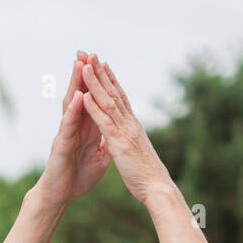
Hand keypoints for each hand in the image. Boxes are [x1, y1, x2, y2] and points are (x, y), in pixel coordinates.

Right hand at [33, 51, 112, 209]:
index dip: (97, 83)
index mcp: (87, 129)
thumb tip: (117, 134)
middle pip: (80, 95)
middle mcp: (75, 126)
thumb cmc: (78, 177)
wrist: (62, 196)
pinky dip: (73, 111)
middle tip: (87, 53)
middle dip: (84, 74)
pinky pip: (68, 125)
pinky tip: (78, 98)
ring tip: (80, 64)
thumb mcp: (100, 158)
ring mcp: (67, 133)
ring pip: (71, 104)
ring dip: (75, 84)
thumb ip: (107, 143)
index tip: (103, 64)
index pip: (93, 100)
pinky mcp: (61, 144)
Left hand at [81, 60, 171, 203]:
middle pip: (115, 93)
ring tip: (85, 66)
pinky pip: (105, 123)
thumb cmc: (148, 177)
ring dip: (96, 83)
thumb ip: (132, 143)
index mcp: (133, 127)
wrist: (158, 189)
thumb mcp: (138, 155)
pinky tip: (84, 96)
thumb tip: (131, 140)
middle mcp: (131, 124)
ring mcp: (126, 132)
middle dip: (102, 72)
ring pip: (108, 102)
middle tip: (91, 53)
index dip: (112, 80)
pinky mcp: (120, 144)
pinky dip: (94, 108)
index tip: (103, 64)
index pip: (121, 99)